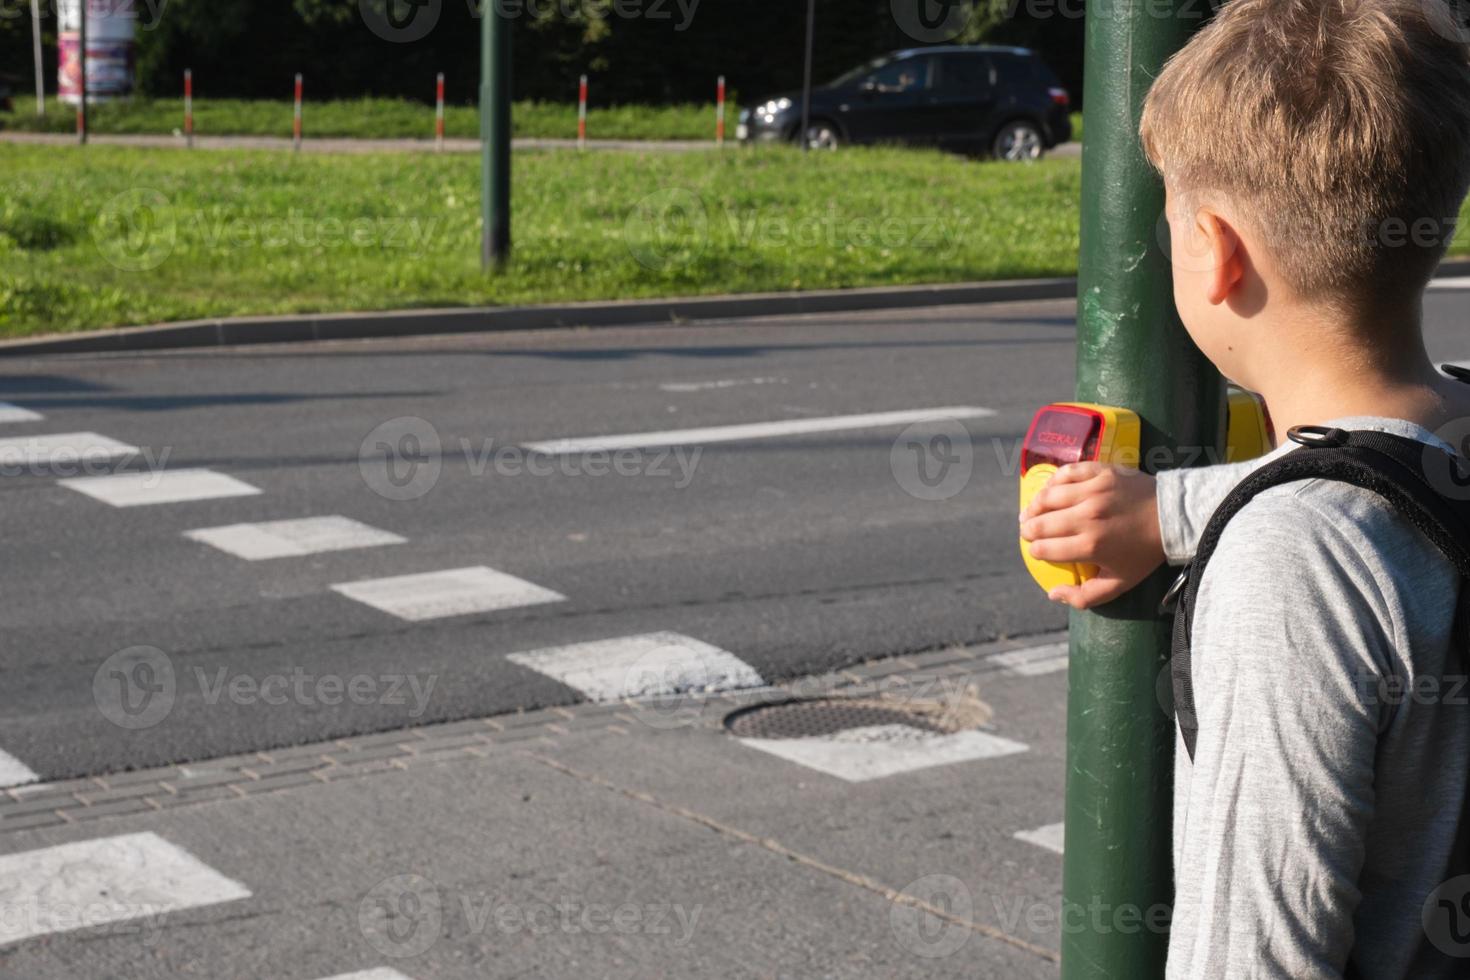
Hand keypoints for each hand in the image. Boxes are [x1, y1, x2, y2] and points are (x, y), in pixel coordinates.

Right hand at [1019, 462, 1164, 609]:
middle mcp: (1087, 517)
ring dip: (1034, 506)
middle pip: (1040, 523)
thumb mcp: (1119, 583)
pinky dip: (1052, 482)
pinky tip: (1049, 490)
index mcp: (1090, 546)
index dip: (1034, 551)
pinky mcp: (1100, 472)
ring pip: (1048, 497)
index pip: (1044, 549)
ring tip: (1030, 511)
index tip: (1036, 550)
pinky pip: (1065, 473)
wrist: (1173, 517)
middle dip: (1028, 530)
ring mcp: (1093, 492)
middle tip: (1028, 531)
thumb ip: (1084, 596)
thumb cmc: (1144, 553)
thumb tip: (1053, 594)